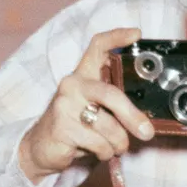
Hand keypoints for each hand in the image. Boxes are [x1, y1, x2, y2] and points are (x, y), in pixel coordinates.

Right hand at [17, 27, 154, 184]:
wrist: (40, 148)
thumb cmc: (74, 127)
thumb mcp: (93, 109)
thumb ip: (114, 106)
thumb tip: (146, 121)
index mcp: (82, 76)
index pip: (97, 47)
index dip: (117, 37)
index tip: (136, 34)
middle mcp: (72, 85)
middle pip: (111, 95)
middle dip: (133, 117)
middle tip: (146, 132)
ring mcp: (64, 106)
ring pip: (109, 127)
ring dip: (118, 143)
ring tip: (113, 146)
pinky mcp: (61, 128)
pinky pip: (99, 144)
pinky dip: (106, 153)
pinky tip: (98, 152)